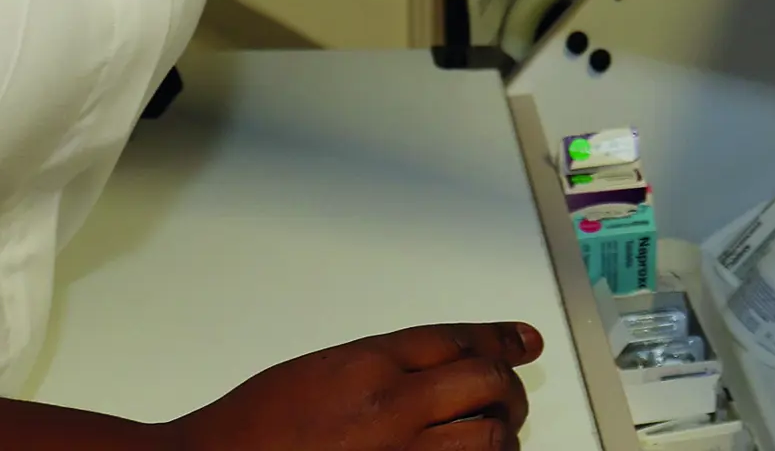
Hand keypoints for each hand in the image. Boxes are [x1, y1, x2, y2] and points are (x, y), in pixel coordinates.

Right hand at [173, 322, 540, 450]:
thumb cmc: (251, 427)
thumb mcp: (318, 372)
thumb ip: (379, 368)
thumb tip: (434, 372)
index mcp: (368, 364)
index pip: (456, 340)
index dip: (498, 337)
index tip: (523, 341)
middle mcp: (390, 406)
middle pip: (485, 382)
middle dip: (507, 389)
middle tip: (509, 397)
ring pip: (489, 438)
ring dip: (500, 434)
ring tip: (495, 434)